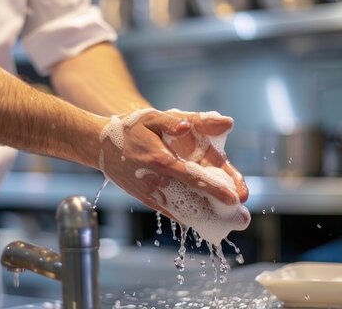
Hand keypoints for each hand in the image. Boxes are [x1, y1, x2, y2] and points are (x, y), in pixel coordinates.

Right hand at [99, 109, 247, 221]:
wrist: (100, 146)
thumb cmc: (129, 129)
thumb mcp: (149, 117)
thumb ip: (171, 122)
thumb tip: (187, 127)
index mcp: (159, 159)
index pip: (191, 176)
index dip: (213, 188)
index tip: (234, 198)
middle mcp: (156, 180)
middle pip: (191, 199)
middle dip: (217, 209)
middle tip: (241, 219)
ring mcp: (151, 192)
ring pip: (182, 210)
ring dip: (207, 217)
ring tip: (229, 224)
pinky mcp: (147, 199)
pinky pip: (170, 212)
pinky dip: (188, 218)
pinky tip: (205, 223)